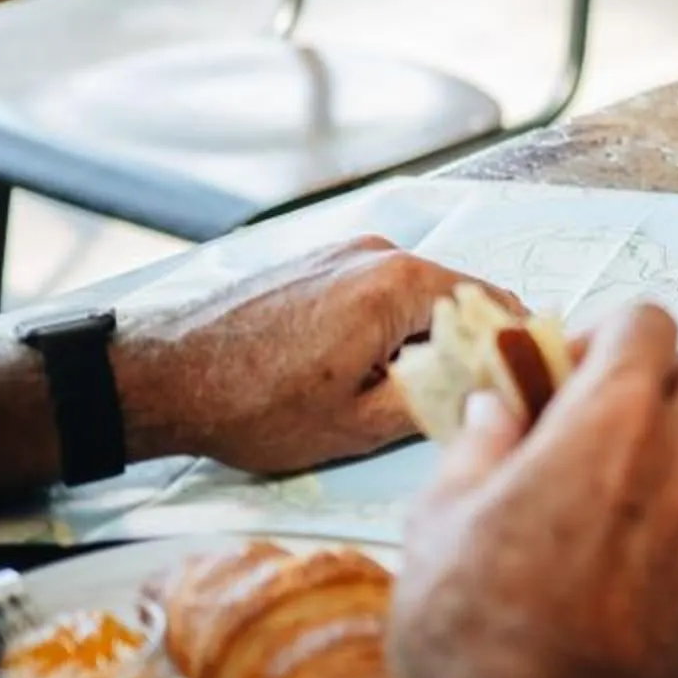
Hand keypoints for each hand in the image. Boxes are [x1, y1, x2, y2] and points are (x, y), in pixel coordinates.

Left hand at [115, 237, 518, 474]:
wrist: (158, 378)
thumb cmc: (252, 405)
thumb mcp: (357, 426)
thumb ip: (434, 399)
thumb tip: (486, 392)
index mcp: (399, 283)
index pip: (493, 305)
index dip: (512, 348)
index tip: (520, 386)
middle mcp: (379, 251)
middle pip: (456, 296)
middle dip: (469, 344)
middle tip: (470, 400)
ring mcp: (344, 252)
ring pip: (416, 295)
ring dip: (426, 337)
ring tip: (412, 392)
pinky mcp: (317, 263)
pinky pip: (380, 290)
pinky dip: (391, 325)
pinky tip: (370, 369)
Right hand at [391, 302, 677, 677]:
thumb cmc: (473, 625)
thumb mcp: (441, 515)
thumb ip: (480, 443)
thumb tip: (497, 408)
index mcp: (613, 422)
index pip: (647, 322)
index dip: (602, 331)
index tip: (561, 367)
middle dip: (634, 383)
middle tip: (572, 424)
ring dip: (661, 444)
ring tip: (595, 486)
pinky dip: (672, 512)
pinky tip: (615, 551)